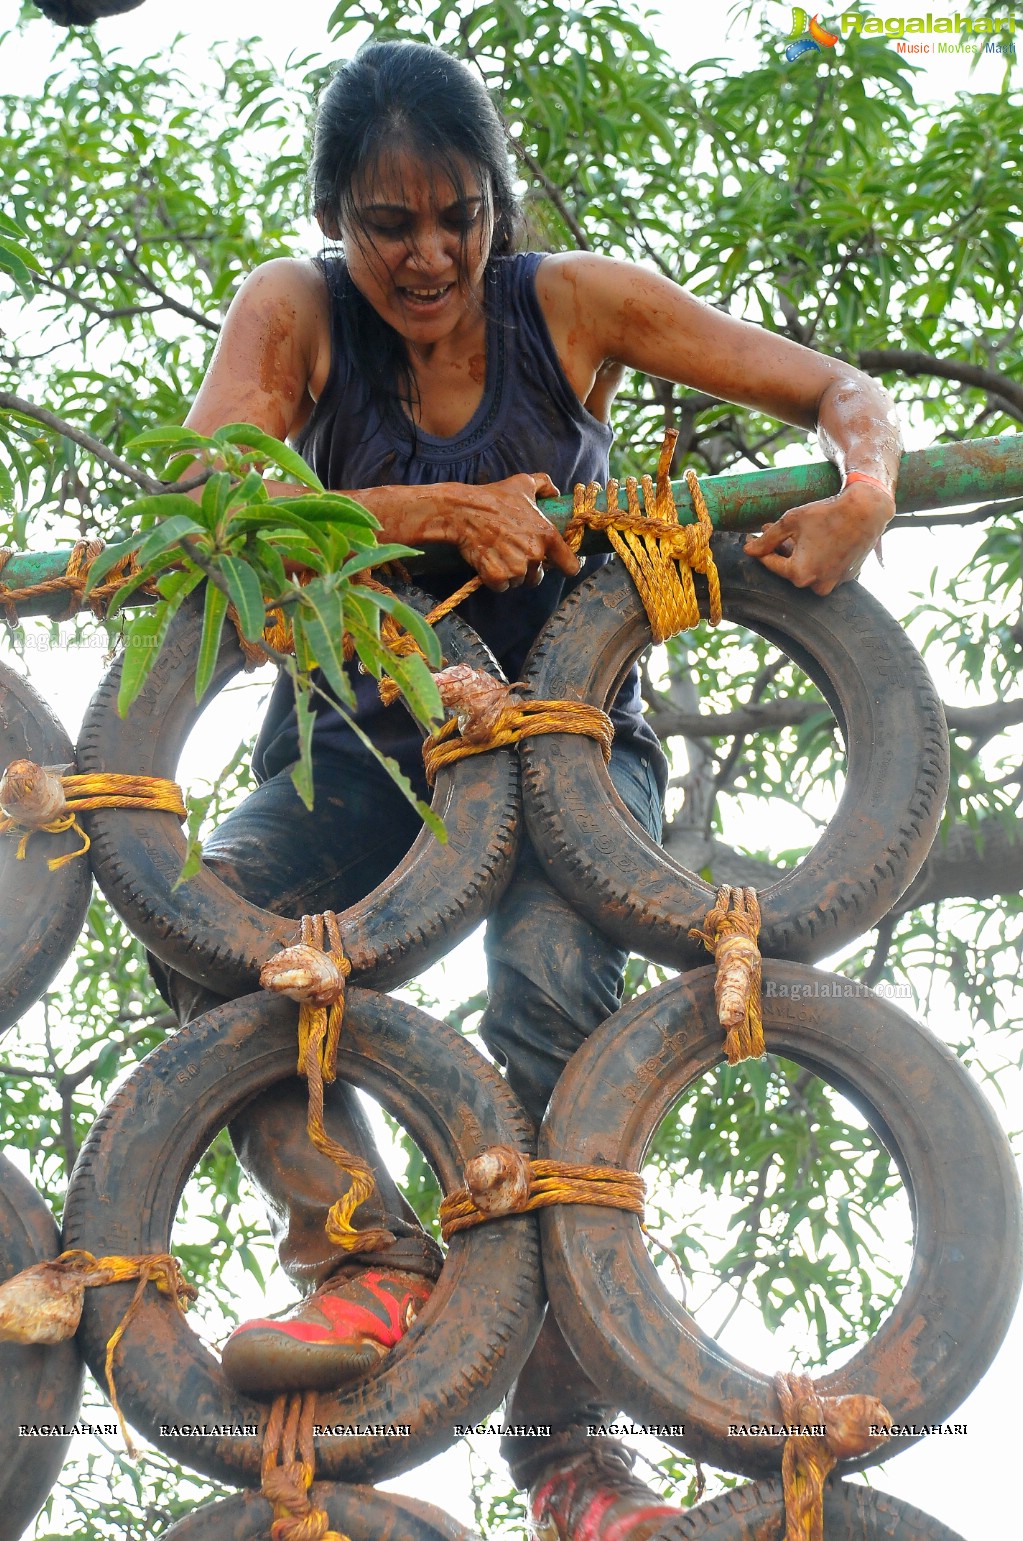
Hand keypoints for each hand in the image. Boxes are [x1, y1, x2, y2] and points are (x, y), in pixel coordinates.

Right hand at [445, 472, 579, 591]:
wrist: (463, 510)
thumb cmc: (493, 496)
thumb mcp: (523, 482)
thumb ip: (545, 485)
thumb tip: (555, 492)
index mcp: (547, 535)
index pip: (570, 566)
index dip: (566, 567)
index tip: (558, 565)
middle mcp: (535, 555)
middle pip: (538, 576)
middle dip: (528, 569)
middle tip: (513, 553)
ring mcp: (516, 568)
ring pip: (519, 581)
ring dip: (511, 573)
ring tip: (498, 554)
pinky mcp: (497, 577)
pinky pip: (501, 586)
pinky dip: (495, 579)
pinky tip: (488, 562)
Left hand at [743, 481, 893, 596]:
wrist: (866, 510)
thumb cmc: (827, 514)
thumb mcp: (790, 522)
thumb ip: (766, 539)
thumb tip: (747, 550)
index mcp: (799, 575)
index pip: (770, 563)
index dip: (759, 548)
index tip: (750, 537)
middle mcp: (817, 585)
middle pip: (789, 568)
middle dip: (778, 548)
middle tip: (769, 528)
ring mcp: (834, 583)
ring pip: (808, 569)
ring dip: (797, 553)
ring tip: (792, 532)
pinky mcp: (847, 577)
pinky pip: (825, 568)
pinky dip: (817, 556)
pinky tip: (815, 539)